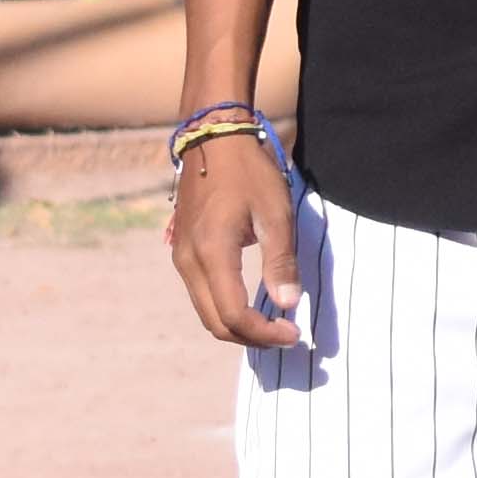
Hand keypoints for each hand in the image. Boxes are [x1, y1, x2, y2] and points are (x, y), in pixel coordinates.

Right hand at [165, 131, 305, 348]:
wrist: (214, 140)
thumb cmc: (250, 173)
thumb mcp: (276, 214)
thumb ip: (280, 261)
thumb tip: (288, 303)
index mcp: (212, 253)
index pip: (233, 314)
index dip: (264, 332)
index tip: (295, 334)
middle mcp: (188, 261)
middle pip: (214, 321)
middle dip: (251, 337)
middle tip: (287, 336)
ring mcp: (181, 256)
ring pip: (205, 311)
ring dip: (238, 326)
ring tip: (274, 324)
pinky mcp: (183, 251)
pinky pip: (201, 294)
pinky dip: (225, 309)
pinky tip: (253, 305)